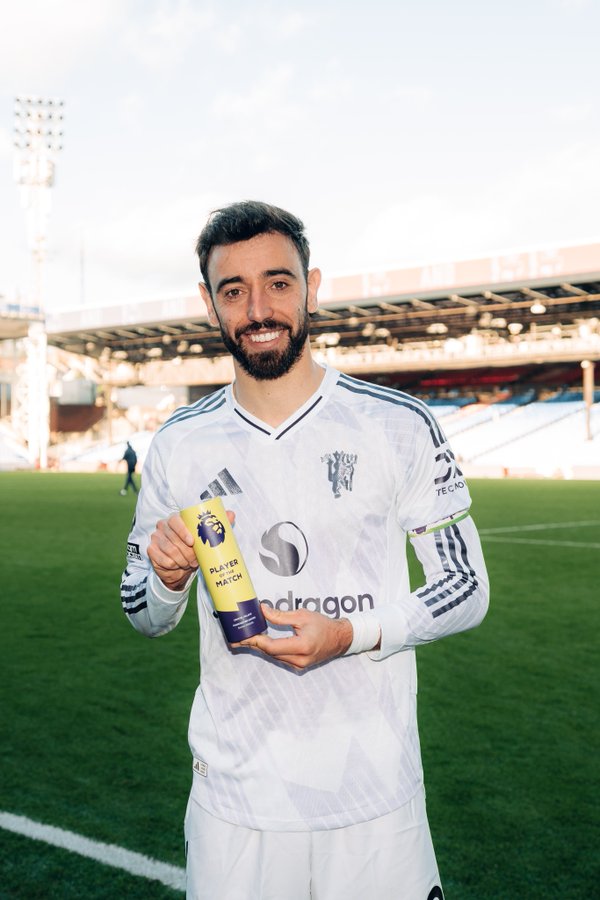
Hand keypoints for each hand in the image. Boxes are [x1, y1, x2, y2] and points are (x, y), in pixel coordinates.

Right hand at [148, 509, 235, 591]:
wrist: (180, 568)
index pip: (176, 520)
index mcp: (175, 519)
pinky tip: (176, 566)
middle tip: (194, 560)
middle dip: (186, 552)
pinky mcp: (151, 550)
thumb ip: (217, 524)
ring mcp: (155, 538)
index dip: (183, 531)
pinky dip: (172, 565)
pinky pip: (162, 559)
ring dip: (181, 560)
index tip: (192, 542)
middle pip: (173, 537)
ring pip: (169, 550)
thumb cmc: (194, 549)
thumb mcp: (206, 537)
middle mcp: (163, 526)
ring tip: (187, 563)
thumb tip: (231, 514)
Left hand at [233, 606, 352, 669]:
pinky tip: (260, 644)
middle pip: (270, 653)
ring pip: (274, 657)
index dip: (256, 641)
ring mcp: (300, 665)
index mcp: (302, 646)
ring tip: (245, 640)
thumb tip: (262, 610)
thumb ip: (281, 616)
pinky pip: (280, 658)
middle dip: (253, 645)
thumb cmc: (323, 624)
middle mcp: (300, 659)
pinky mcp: (299, 665)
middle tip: (236, 640)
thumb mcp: (302, 615)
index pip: (273, 647)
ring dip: (260, 648)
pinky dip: (270, 650)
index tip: (243, 636)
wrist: (340, 638)